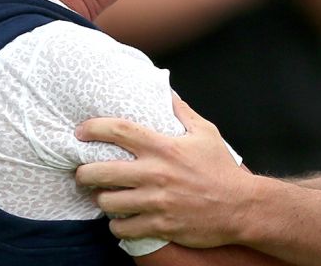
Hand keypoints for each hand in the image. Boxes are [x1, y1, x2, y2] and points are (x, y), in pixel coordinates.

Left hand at [75, 94, 257, 246]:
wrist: (240, 206)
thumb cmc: (221, 168)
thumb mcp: (205, 132)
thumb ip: (182, 112)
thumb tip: (167, 92)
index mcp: (163, 147)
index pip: (119, 130)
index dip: (94, 128)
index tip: (80, 131)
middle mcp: (155, 173)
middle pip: (101, 171)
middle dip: (84, 173)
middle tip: (83, 173)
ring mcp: (156, 201)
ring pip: (107, 202)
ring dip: (101, 200)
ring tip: (103, 196)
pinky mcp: (160, 225)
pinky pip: (123, 228)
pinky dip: (117, 225)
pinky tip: (121, 219)